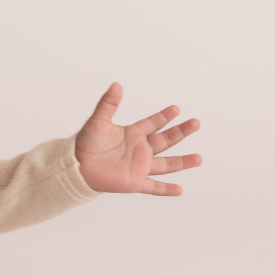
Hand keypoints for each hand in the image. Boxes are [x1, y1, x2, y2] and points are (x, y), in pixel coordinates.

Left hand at [75, 83, 200, 195]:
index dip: (164, 116)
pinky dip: (166, 189)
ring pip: (166, 165)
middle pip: (165, 141)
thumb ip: (108, 104)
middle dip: (180, 132)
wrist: (76, 166)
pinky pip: (153, 187)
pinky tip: (179, 190)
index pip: (152, 124)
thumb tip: (116, 84)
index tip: (176, 109)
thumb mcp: (98, 121)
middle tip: (195, 123)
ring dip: (182, 162)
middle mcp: (139, 150)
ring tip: (199, 158)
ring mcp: (139, 167)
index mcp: (132, 134)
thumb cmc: (85, 143)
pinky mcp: (134, 182)